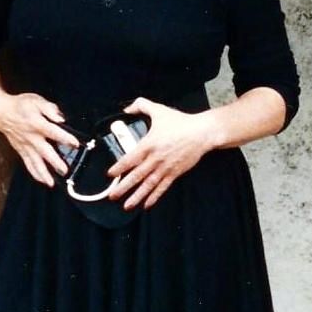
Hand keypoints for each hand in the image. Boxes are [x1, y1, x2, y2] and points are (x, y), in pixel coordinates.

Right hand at [0, 92, 78, 186]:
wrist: (1, 112)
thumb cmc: (20, 105)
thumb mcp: (36, 100)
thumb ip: (49, 108)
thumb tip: (60, 117)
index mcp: (36, 123)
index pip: (53, 131)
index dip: (64, 137)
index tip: (75, 144)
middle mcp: (31, 137)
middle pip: (44, 151)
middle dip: (55, 161)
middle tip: (64, 170)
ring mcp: (25, 145)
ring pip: (35, 161)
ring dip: (43, 173)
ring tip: (51, 183)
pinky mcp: (21, 150)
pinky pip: (28, 163)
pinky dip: (35, 173)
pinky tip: (43, 180)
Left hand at [106, 97, 220, 209]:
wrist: (202, 133)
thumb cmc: (181, 122)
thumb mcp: (159, 110)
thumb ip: (141, 105)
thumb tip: (127, 108)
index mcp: (149, 144)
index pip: (130, 159)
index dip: (119, 168)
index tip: (110, 175)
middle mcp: (155, 159)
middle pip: (136, 176)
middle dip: (123, 187)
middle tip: (112, 196)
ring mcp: (165, 168)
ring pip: (148, 185)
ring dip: (136, 196)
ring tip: (126, 206)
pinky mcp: (174, 173)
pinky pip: (162, 187)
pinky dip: (154, 197)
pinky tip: (146, 205)